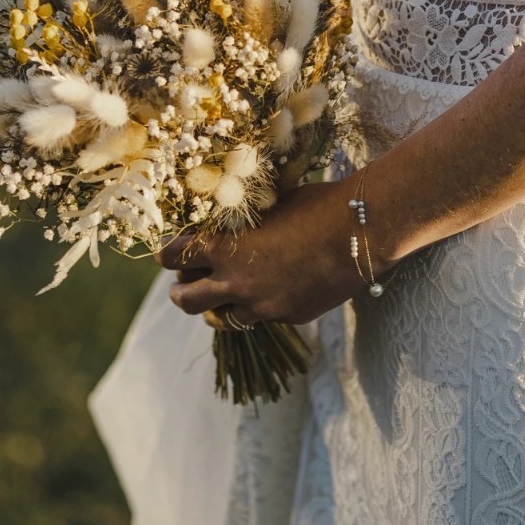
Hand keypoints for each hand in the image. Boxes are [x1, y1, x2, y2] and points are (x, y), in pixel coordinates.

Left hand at [154, 175, 365, 326]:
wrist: (359, 233)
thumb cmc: (317, 206)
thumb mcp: (270, 206)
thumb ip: (244, 222)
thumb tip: (231, 218)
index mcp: (225, 249)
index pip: (176, 256)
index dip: (167, 254)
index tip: (165, 253)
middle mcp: (236, 283)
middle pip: (187, 300)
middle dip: (180, 292)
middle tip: (180, 286)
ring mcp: (262, 306)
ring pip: (223, 318)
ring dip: (218, 307)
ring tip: (220, 299)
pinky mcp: (288, 317)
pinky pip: (264, 316)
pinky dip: (261, 305)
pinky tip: (274, 289)